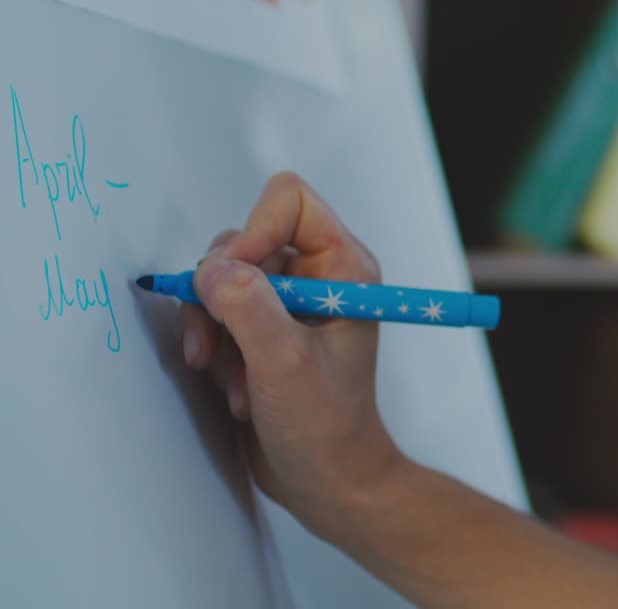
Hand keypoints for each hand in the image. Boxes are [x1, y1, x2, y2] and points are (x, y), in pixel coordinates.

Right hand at [180, 172, 404, 539]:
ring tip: (239, 383)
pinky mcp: (260, 331)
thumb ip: (247, 307)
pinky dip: (214, 354)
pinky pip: (212, 318)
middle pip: (241, 240)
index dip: (252, 230)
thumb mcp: (284, 363)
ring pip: (218, 282)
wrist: (329, 481)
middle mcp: (316, 276)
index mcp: (343, 267)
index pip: (289, 199)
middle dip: (221, 297)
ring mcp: (286, 304)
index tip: (233, 278)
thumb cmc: (327, 425)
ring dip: (215, 335)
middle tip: (222, 348)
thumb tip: (210, 270)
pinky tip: (238, 392)